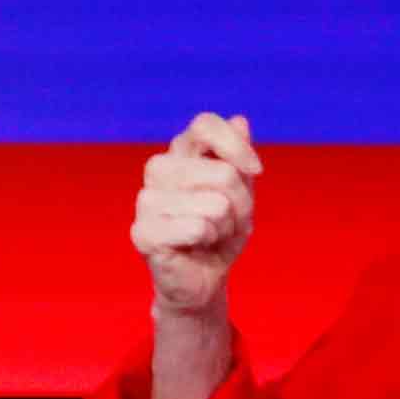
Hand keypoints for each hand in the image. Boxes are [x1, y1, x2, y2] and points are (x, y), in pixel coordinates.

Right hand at [132, 113, 263, 315]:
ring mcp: (146, 200)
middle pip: (222, 173)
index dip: (236, 146)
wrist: (204, 278)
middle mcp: (159, 169)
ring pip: (215, 204)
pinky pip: (198, 228)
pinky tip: (196, 246)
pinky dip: (209, 241)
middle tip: (227, 220)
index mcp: (180, 152)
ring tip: (211, 234)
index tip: (256, 170)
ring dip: (225, 226)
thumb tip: (239, 121)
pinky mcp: (143, 232)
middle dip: (240, 203)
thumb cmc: (221, 232)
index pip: (204, 125)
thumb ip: (239, 158)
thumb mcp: (241, 192)